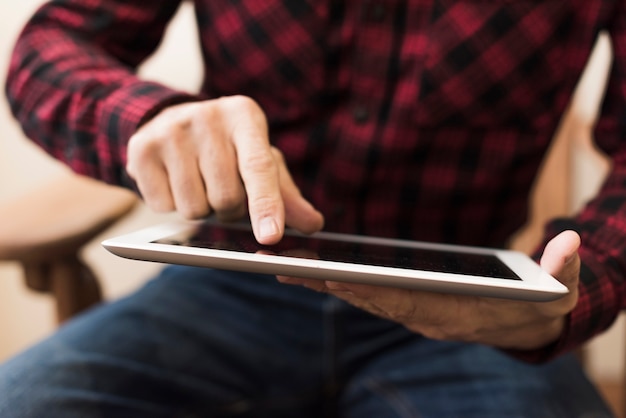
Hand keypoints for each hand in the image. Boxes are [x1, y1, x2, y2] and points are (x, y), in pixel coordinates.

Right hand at [126, 96, 323, 243]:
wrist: (169, 120)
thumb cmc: (227, 148)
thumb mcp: (259, 161)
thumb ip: (286, 195)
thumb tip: (313, 225)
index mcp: (244, 115)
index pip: (258, 168)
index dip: (266, 205)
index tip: (270, 235)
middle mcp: (207, 117)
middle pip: (225, 198)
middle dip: (230, 210)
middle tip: (225, 193)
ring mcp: (170, 131)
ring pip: (194, 209)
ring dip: (202, 211)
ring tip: (200, 185)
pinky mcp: (140, 149)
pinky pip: (163, 207)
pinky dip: (173, 207)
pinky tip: (175, 182)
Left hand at [278, 230, 580, 349]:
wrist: (526, 325)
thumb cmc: (539, 307)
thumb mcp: (561, 291)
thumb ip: (565, 270)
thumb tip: (569, 242)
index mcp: (453, 313)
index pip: (405, 302)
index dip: (369, 290)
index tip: (332, 277)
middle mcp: (425, 317)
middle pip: (370, 301)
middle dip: (328, 287)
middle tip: (285, 270)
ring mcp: (413, 312)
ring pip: (362, 299)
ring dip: (324, 286)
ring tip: (285, 268)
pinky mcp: (407, 304)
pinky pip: (367, 295)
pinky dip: (339, 285)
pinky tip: (314, 271)